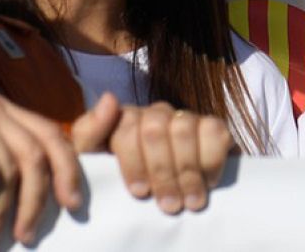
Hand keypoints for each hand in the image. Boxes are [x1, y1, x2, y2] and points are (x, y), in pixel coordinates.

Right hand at [0, 89, 82, 249]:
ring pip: (14, 169)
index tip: (73, 207)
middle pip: (40, 152)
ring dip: (0, 214)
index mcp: (0, 113)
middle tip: (24, 238)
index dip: (70, 171)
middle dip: (38, 202)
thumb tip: (75, 178)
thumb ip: (16, 174)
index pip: (52, 135)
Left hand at [72, 95, 233, 214]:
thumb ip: (89, 132)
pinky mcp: (212, 126)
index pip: (126, 129)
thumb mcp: (94, 160)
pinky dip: (212, 159)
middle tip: (168, 204)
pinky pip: (215, 131)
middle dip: (161, 171)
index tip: (139, 192)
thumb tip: (110, 99)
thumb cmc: (121, 180)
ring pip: (183, 129)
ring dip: (187, 170)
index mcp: (124, 119)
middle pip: (155, 129)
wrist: (160, 195)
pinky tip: (208, 182)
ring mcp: (184, 117)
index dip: (133, 162)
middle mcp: (155, 113)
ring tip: (190, 202)